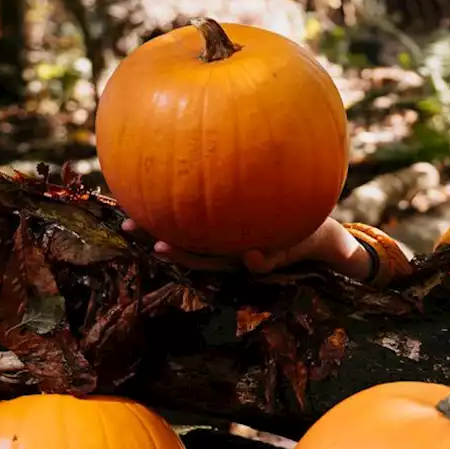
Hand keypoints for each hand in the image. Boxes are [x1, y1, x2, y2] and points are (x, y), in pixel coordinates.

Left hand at [119, 216, 374, 279]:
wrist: (319, 233)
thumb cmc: (310, 235)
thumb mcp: (300, 245)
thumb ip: (277, 256)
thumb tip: (252, 261)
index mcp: (239, 256)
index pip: (204, 257)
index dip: (180, 252)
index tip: (159, 246)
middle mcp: (227, 249)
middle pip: (187, 246)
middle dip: (158, 236)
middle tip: (130, 227)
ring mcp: (228, 238)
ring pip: (189, 233)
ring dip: (159, 225)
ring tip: (131, 215)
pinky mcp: (229, 224)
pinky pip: (200, 216)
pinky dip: (178, 205)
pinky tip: (158, 186)